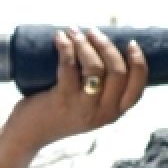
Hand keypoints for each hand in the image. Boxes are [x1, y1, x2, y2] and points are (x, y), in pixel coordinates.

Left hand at [0, 28, 147, 167]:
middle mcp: (102, 112)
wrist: (28, 134)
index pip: (137, 87)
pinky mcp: (62, 99)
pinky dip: (65, 46)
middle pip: (118, 72)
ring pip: (96, 67)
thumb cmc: (57, 113)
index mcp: (113, 113)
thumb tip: (103, 49)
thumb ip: (100, 90)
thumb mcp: (87, 107)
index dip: (138, 62)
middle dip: (106, 46)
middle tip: (92, 32)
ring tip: (74, 32)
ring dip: (85, 44)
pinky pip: (69, 65)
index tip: (130, 43)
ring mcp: (83, 107)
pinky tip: (60, 37)